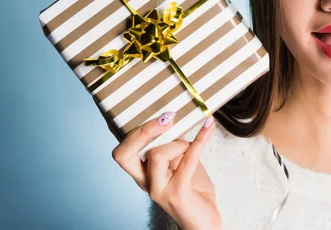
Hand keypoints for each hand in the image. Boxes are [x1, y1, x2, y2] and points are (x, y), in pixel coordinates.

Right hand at [111, 112, 220, 229]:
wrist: (204, 221)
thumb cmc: (193, 190)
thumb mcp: (179, 163)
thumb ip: (173, 145)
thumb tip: (177, 117)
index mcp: (142, 173)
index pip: (121, 152)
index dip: (130, 131)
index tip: (149, 112)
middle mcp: (145, 182)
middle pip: (124, 154)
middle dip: (143, 131)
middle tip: (166, 118)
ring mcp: (159, 190)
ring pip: (156, 155)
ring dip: (178, 143)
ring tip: (190, 145)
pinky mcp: (178, 194)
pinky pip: (188, 160)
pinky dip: (200, 139)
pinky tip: (208, 126)